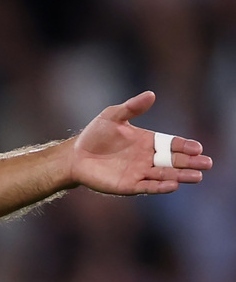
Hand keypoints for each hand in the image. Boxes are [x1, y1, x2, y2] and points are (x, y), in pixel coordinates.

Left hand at [71, 91, 211, 193]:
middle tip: (206, 164)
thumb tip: (151, 94)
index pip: (171, 144)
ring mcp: (139, 172)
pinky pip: (148, 186)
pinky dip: (161, 186)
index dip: (185, 146)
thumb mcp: (113, 116)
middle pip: (173, 161)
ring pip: (165, 175)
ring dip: (181, 176)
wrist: (75, 156)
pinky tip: (173, 185)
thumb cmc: (95, 135)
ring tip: (197, 177)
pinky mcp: (129, 185)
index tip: (198, 148)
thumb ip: (132, 108)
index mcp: (148, 141)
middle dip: (191, 163)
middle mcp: (147, 158)